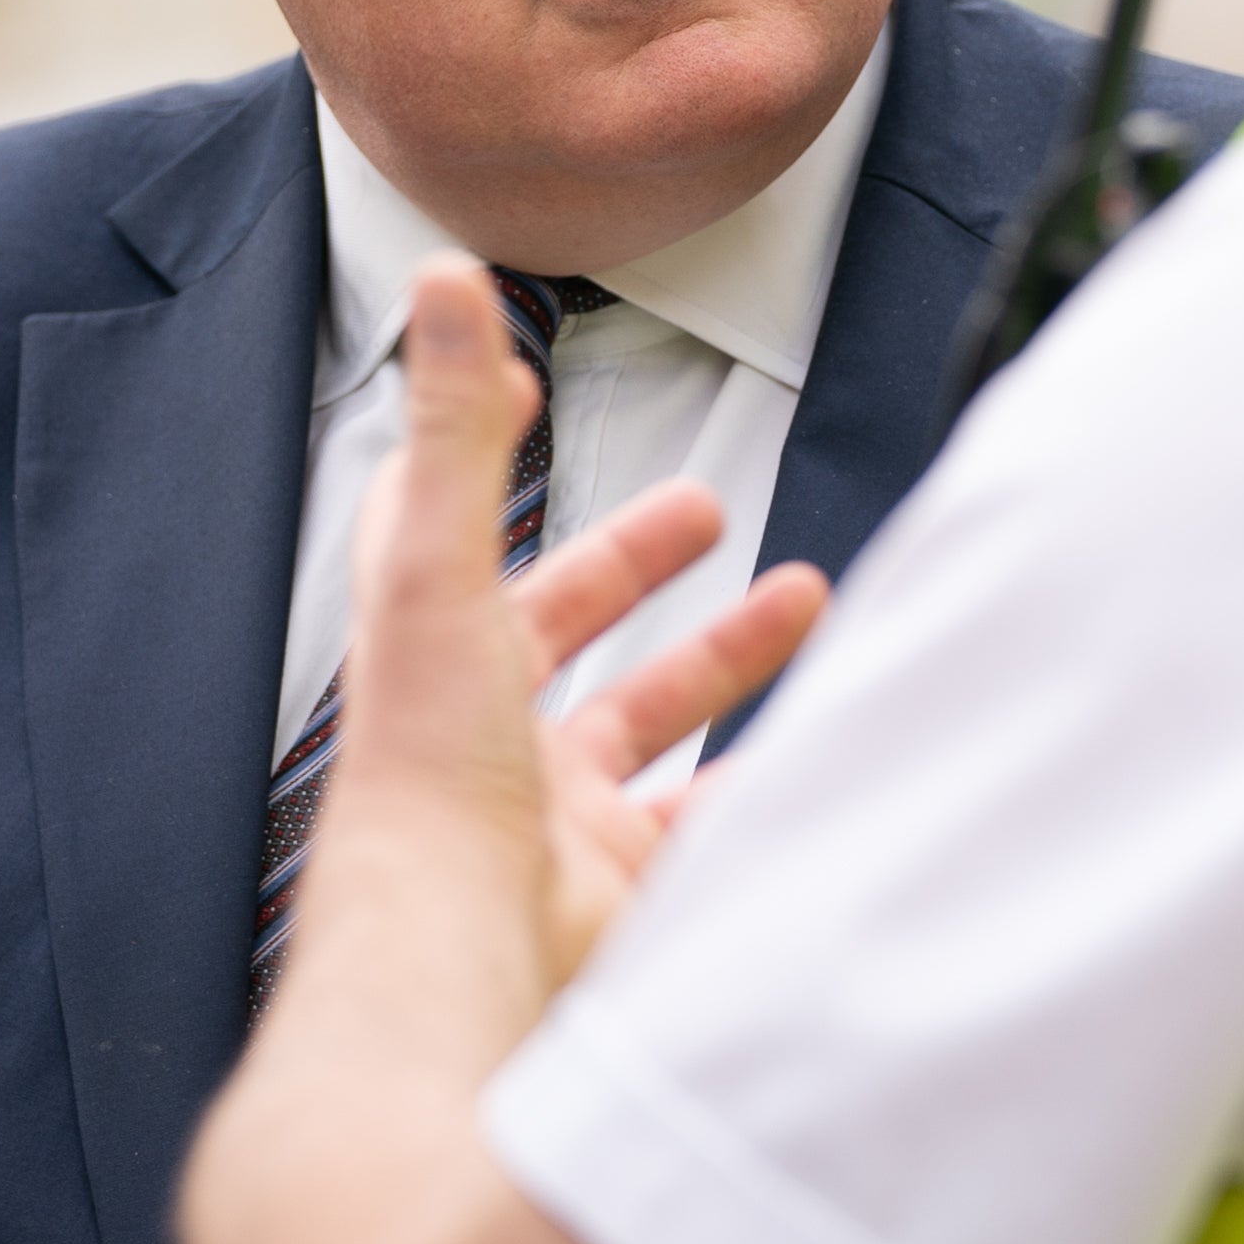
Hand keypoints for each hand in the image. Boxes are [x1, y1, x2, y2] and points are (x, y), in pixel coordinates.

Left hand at [334, 263, 826, 1005]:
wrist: (455, 960)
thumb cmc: (428, 774)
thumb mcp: (440, 567)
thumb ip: (456, 428)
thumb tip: (443, 282)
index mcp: (437, 651)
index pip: (445, 533)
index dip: (478, 458)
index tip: (514, 391)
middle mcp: (490, 736)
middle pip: (569, 632)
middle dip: (641, 569)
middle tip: (709, 515)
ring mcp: (558, 821)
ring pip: (651, 731)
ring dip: (726, 666)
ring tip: (809, 601)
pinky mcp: (622, 896)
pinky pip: (707, 834)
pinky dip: (763, 794)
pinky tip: (814, 751)